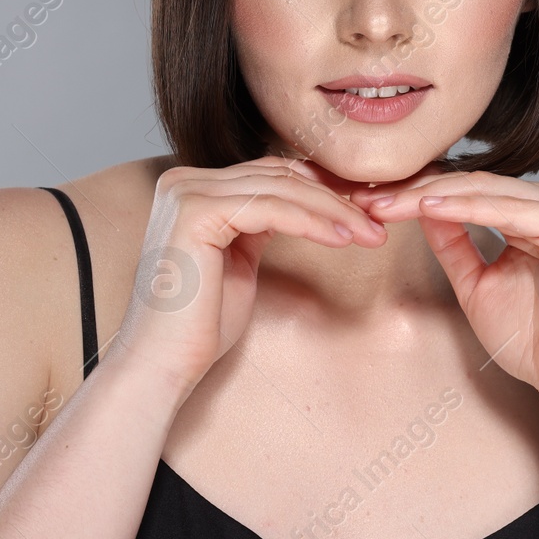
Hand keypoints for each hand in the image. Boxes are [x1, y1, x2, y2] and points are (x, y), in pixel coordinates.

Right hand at [114, 155, 386, 397]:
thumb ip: (261, 224)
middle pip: (279, 175)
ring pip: (281, 187)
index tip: (362, 213)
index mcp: (193, 188)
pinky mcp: (196, 211)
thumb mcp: (239, 260)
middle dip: (334, 198)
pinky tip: (343, 239)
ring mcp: (187, 192)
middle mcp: (184, 180)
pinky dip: (313, 222)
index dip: (321, 190)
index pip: (271, 174)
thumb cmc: (200, 325)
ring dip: (334, 210)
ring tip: (370, 233)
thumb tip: (305, 202)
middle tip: (376, 222)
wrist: (161, 364)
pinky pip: (271, 208)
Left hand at [349, 170, 538, 406]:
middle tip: (367, 198)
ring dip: (433, 195)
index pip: (466, 190)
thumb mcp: (475, 283)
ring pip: (487, 191)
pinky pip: (512, 211)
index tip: (368, 203)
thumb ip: (452, 244)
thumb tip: (418, 207)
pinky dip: (469, 207)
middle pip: (472, 185)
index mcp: (533, 212)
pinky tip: (430, 208)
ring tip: (388, 202)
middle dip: (416, 191)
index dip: (415, 194)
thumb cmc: (534, 339)